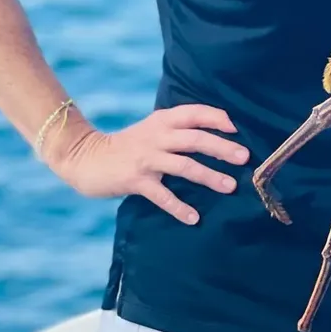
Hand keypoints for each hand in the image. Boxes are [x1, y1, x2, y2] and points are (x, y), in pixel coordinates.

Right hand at [48, 104, 249, 225]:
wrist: (86, 157)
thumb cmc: (128, 144)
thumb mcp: (152, 127)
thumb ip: (177, 127)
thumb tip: (213, 132)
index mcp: (163, 120)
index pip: (195, 113)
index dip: (217, 118)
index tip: (237, 127)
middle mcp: (157, 136)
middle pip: (195, 139)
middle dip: (221, 147)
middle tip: (244, 157)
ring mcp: (147, 159)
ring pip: (184, 166)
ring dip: (208, 176)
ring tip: (229, 186)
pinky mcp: (136, 180)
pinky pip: (162, 196)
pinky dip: (179, 207)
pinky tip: (194, 218)